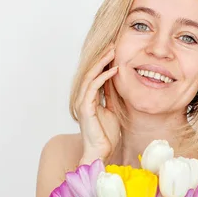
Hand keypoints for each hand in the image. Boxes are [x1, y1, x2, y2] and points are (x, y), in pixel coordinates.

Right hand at [75, 44, 121, 162]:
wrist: (101, 151)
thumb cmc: (106, 135)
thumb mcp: (111, 110)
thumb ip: (110, 97)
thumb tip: (115, 82)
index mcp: (88, 99)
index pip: (94, 76)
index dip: (103, 63)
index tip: (114, 52)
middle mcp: (82, 99)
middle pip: (90, 72)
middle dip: (101, 58)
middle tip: (113, 45)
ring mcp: (82, 103)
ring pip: (90, 76)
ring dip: (102, 63)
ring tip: (112, 52)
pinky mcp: (85, 108)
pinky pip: (93, 88)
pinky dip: (103, 77)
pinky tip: (114, 70)